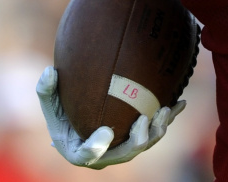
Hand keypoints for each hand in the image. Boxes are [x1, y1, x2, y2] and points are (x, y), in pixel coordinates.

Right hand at [35, 66, 184, 168]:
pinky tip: (181, 102)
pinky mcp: (138, 138)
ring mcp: (124, 148)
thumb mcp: (50, 105)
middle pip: (126, 153)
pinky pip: (156, 130)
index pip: (88, 155)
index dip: (97, 147)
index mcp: (81, 152)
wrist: (79, 123)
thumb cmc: (62, 115)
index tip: (106, 131)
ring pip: (145, 144)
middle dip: (139, 139)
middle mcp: (106, 155)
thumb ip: (46, 91)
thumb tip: (49, 71)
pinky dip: (168, 118)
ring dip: (157, 130)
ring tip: (163, 111)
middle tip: (144, 119)